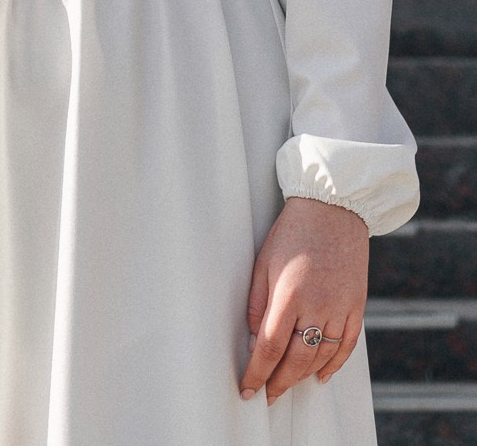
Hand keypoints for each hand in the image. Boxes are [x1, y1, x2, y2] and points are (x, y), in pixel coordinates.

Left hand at [241, 196, 368, 400]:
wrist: (333, 208)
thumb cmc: (293, 232)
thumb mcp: (264, 261)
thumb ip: (259, 303)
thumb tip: (255, 340)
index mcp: (289, 294)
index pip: (270, 347)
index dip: (257, 374)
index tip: (247, 390)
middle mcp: (317, 306)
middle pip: (297, 359)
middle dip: (279, 382)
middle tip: (267, 395)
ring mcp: (340, 308)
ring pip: (322, 357)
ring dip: (303, 376)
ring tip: (287, 385)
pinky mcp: (357, 307)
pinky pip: (347, 346)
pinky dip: (334, 365)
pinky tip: (321, 376)